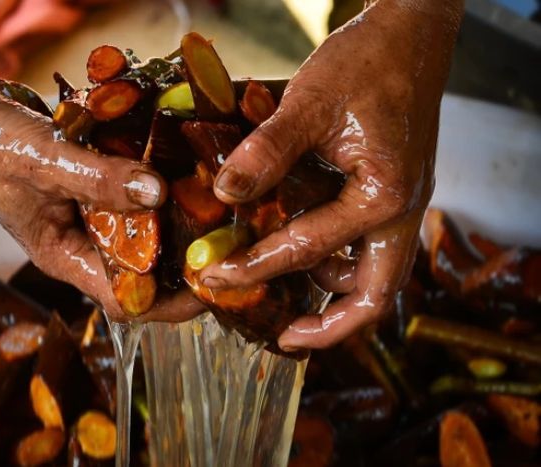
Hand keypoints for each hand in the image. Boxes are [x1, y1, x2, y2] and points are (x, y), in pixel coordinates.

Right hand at [0, 90, 201, 322]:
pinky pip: (131, 203)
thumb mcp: (45, 160)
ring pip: (140, 238)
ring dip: (174, 229)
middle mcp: (79, 245)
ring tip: (215, 213)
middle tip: (226, 245)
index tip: (210, 283)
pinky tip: (183, 176)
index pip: (125, 301)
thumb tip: (156, 193)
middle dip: (183, 267)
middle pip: (140, 274)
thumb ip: (98, 179)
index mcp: (63, 257)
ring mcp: (85, 219)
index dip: (170, 302)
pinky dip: (156, 195)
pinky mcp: (91, 192)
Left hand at [198, 0, 462, 349]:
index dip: (258, 265)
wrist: (411, 33)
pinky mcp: (392, 190)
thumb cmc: (369, 60)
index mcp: (383, 195)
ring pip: (377, 274)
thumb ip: (268, 151)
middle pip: (376, 294)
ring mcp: (402, 203)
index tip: (216, 276)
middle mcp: (402, 210)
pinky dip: (340, 259)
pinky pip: (371, 245)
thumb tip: (225, 191)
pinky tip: (304, 249)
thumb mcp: (310, 102)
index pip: (310, 249)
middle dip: (332, 325)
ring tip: (289, 298)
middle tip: (286, 336)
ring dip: (336, 293)